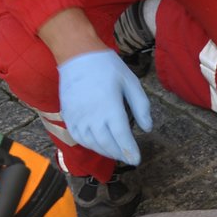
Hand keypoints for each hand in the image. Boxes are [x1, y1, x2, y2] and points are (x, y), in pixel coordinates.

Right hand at [57, 50, 151, 165]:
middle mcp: (92, 116)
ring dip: (105, 152)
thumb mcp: (131, 82)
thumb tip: (147, 128)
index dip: (130, 151)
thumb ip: (141, 106)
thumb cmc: (108, 67)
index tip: (136, 160)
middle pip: (106, 144)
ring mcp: (78, 117)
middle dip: (119, 154)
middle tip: (129, 158)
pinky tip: (98, 145)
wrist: (78, 55)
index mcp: (110, 107)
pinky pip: (78, 137)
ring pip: (91, 143)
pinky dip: (89, 145)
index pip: (122, 137)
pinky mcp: (68, 115)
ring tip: (116, 153)